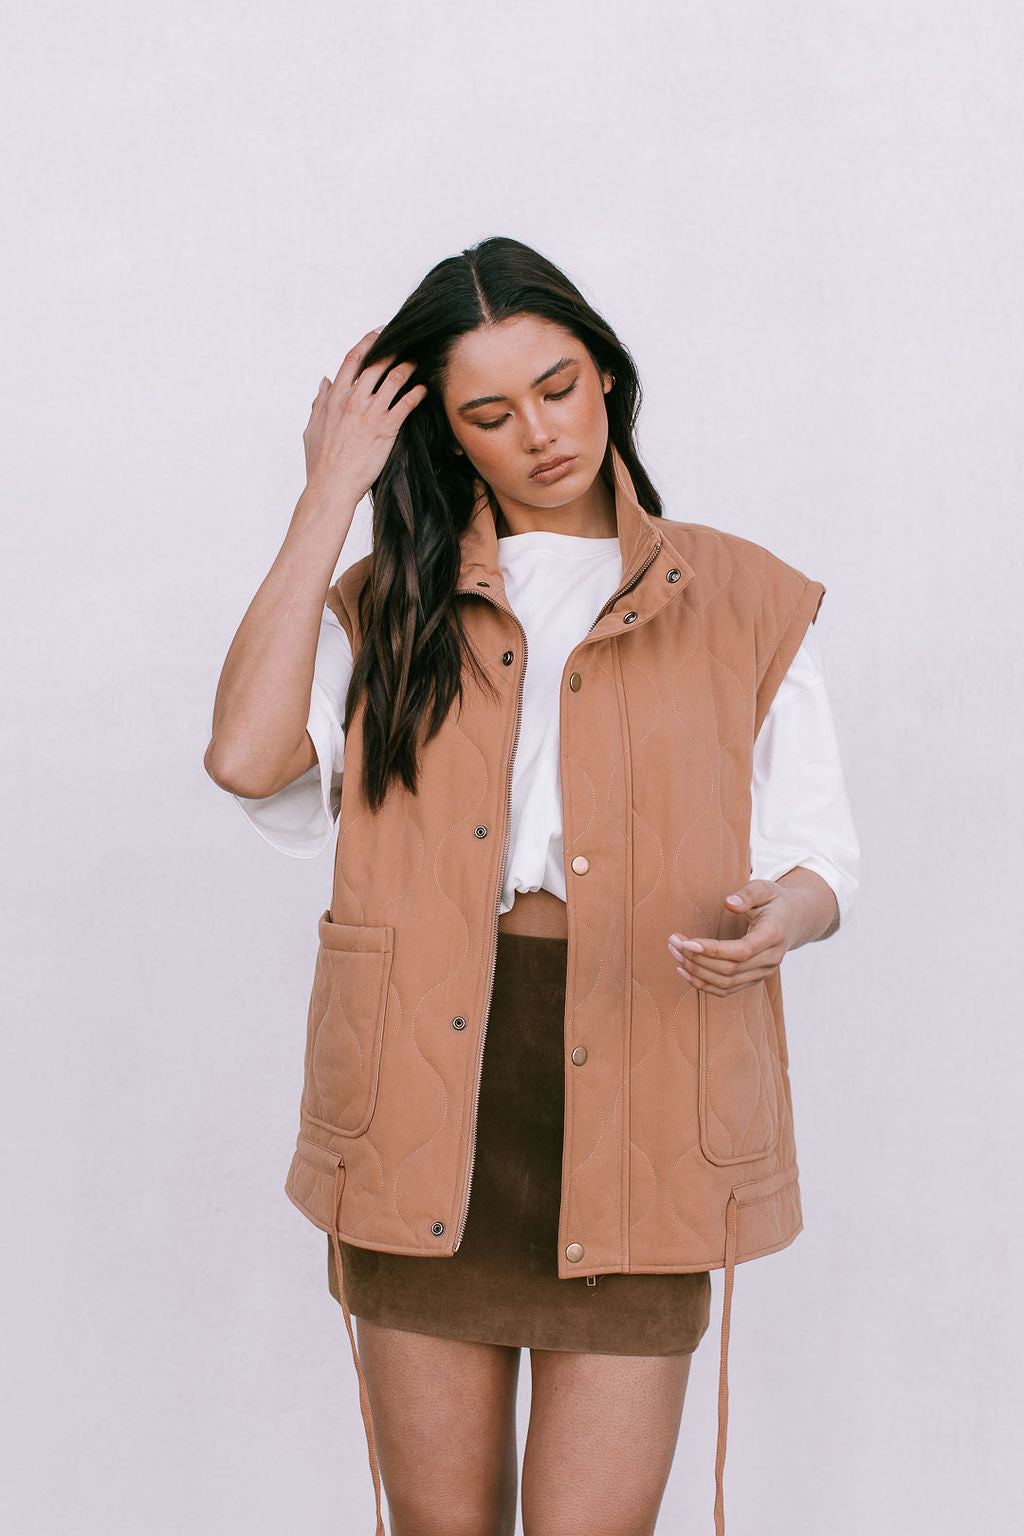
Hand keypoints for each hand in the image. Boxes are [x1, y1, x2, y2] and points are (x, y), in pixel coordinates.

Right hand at [302, 328, 427, 503]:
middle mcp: (353, 401)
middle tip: (407, 343)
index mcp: (334, 398)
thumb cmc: (320, 462)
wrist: (332, 486)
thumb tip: (324, 381)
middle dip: (393, 350)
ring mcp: (370, 414)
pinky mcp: (385, 429)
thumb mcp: (312, 428)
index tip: (379, 333)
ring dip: (408, 367)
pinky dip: (417, 394)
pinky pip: (406, 404)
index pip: (352, 360)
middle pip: (376, 364)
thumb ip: (319, 401)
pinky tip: (425, 390)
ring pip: (394, 379)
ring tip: (419, 362)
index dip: (367, 343)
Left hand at [667, 880, 801, 996]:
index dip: (713, 950)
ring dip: (696, 971)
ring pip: (726, 983)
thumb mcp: (765, 888)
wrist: (795, 919)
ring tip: (674, 953)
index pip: (741, 951)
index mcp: (773, 936)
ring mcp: (763, 972)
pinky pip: (727, 990)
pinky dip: (704, 984)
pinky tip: (685, 971)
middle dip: (697, 958)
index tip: (687, 942)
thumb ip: (747, 894)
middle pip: (730, 970)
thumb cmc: (775, 900)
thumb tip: (728, 903)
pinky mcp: (754, 978)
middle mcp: (770, 959)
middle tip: (673, 942)